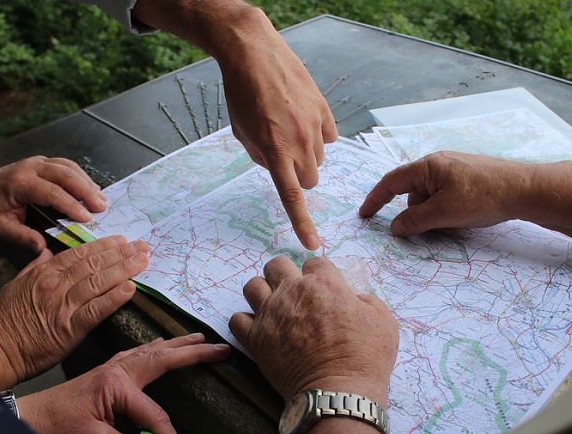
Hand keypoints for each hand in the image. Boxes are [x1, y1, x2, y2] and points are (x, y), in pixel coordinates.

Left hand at [0, 156, 107, 252]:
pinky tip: (92, 189)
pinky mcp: (44, 162)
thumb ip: (22, 237)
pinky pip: (67, 165)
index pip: (51, 192)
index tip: (87, 218)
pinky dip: (82, 176)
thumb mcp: (1, 227)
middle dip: (86, 191)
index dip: (71, 205)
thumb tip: (42, 248)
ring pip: (69, 167)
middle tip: (102, 207)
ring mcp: (38, 162)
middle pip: (65, 174)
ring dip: (87, 183)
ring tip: (102, 199)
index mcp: (20, 183)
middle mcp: (30, 167)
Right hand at [0, 236, 148, 386]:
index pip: (79, 253)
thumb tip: (46, 252)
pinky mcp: (69, 329)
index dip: (103, 245)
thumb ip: (34, 267)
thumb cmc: (3, 321)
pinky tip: (130, 289)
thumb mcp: (16, 285)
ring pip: (98, 282)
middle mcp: (55, 286)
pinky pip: (96, 309)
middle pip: (94, 264)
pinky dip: (114, 298)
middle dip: (121, 253)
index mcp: (44, 273)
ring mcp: (63, 306)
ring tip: (142, 261)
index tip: (121, 239)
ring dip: (124, 270)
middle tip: (142, 246)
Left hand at [18, 335, 230, 433]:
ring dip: (178, 344)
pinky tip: (161, 346)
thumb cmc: (55, 432)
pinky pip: (138, 353)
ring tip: (200, 338)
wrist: (23, 422)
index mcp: (117, 384)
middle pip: (164, 358)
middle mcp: (117, 369)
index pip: (156, 414)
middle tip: (222, 349)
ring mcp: (110, 367)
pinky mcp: (103, 372)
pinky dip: (156, 348)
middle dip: (195, 353)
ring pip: (152, 350)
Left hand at [216, 10, 337, 249]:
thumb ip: (261, 157)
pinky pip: (329, 136)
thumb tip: (280, 170)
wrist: (253, 53)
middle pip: (311, 179)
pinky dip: (318, 135)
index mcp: (274, 151)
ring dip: (307, 155)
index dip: (302, 223)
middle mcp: (299, 141)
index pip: (292, 197)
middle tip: (282, 159)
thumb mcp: (242, 133)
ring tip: (287, 130)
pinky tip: (301, 118)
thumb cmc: (241, 95)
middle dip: (299, 176)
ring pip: (320, 158)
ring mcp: (314, 124)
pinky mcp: (324, 109)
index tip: (312, 243)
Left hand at [229, 256, 397, 403]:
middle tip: (292, 292)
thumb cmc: (366, 358)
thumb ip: (369, 302)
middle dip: (284, 274)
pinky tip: (257, 329)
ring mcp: (271, 314)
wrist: (338, 392)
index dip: (319, 275)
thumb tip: (357, 299)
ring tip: (272, 306)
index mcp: (324, 284)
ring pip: (252, 286)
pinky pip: (237, 319)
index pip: (314, 263)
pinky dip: (245, 322)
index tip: (323, 289)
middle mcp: (293, 292)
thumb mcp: (384, 322)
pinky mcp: (256, 339)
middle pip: (276, 265)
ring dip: (262, 292)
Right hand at [359, 151, 546, 235]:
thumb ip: (414, 221)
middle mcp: (439, 163)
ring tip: (453, 226)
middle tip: (424, 232)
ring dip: (434, 215)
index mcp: (428, 166)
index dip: (375, 199)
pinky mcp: (469, 179)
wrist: (526, 189)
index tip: (364, 214)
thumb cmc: (483, 197)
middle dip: (415, 215)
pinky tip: (464, 220)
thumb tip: (394, 228)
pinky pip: (447, 197)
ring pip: (431, 198)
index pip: (391, 182)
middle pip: (413, 193)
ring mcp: (455, 170)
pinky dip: (447, 211)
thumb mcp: (444, 213)